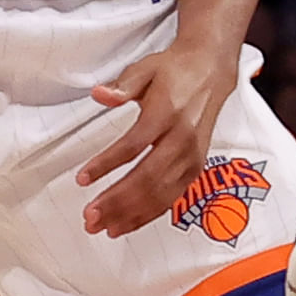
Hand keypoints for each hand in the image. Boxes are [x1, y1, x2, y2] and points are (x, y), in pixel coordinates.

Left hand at [78, 41, 241, 236]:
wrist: (211, 70)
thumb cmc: (175, 71)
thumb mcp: (144, 69)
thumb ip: (122, 86)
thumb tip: (100, 95)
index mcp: (167, 112)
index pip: (134, 145)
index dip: (107, 164)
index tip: (83, 178)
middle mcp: (182, 138)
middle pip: (148, 177)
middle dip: (117, 201)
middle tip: (90, 215)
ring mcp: (192, 155)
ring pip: (161, 193)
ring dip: (132, 213)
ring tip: (104, 227)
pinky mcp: (196, 166)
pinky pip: (173, 196)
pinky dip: (150, 213)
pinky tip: (129, 223)